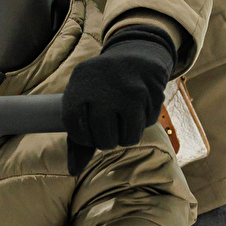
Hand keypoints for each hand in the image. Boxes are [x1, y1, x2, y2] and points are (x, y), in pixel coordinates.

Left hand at [62, 26, 174, 174]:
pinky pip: (146, 126)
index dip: (82, 137)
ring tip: (122, 118)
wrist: (135, 55)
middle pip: (104, 141)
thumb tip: (73, 171)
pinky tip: (138, 106)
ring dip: (126, 135)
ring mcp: (129, 91)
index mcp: (79, 85)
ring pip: (128, 139)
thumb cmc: (102, 87)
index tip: (87, 130)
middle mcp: (104, 88)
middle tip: (108, 126)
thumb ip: (78, 137)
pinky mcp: (151, 94)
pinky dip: (142, 122)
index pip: (76, 130)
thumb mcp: (83, 101)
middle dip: (107, 140)